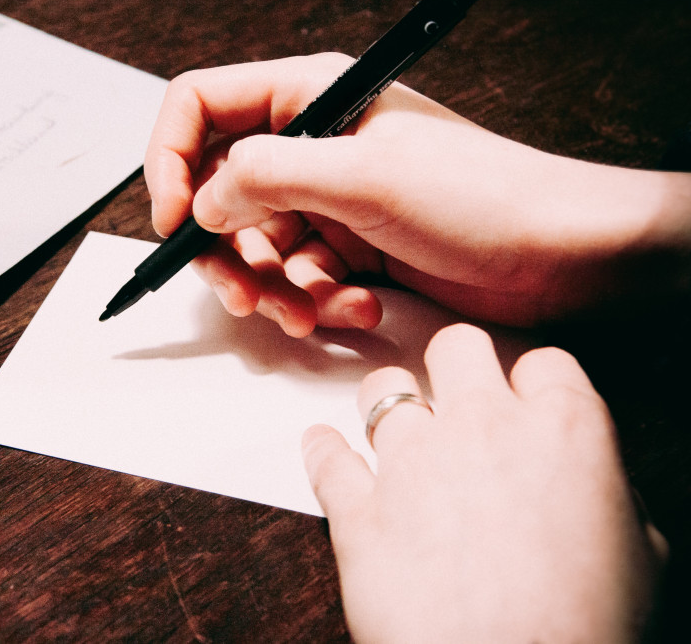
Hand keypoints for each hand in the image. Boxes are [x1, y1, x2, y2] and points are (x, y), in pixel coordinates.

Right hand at [145, 54, 690, 335]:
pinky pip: (295, 277)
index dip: (170, 162)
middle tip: (243, 292)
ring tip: (303, 311)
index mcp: (308, 98)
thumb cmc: (485, 194)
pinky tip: (351, 307)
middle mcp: (311, 144)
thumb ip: (265, 177)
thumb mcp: (364, 176)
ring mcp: (328, 198)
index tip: (173, 220)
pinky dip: (311, 301)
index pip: (200, 108)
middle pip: (217, 192)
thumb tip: (199, 200)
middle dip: (224, 250)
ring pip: (253, 245)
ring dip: (270, 288)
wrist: (561, 255)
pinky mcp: (347, 245)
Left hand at [302, 324, 667, 641]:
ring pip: (381, 389)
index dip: (536, 385)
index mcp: (563, 431)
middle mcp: (481, 429)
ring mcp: (411, 464)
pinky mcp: (358, 511)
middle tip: (457, 388)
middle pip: (456, 348)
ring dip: (386, 400)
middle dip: (457, 364)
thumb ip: (607, 495)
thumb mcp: (640, 554)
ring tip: (390, 418)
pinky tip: (323, 445)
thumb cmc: (587, 629)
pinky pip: (327, 460)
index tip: (529, 403)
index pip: (546, 365)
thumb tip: (591, 488)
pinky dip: (323, 450)